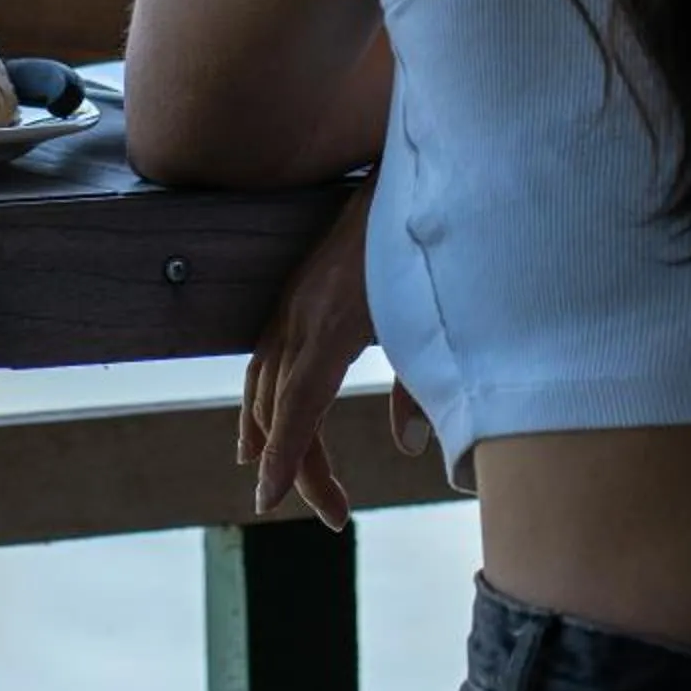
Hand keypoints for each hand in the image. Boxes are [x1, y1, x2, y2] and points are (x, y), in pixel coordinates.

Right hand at [239, 175, 430, 531]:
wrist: (404, 175)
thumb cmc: (424, 248)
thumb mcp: (430, 319)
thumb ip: (421, 385)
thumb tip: (410, 446)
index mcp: (331, 327)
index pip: (297, 409)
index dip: (285, 460)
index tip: (267, 501)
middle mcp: (299, 316)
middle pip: (280, 407)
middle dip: (297, 465)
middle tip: (336, 515)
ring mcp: (292, 302)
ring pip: (263, 382)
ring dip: (269, 435)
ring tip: (278, 481)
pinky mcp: (295, 294)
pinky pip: (264, 356)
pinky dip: (260, 397)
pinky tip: (261, 421)